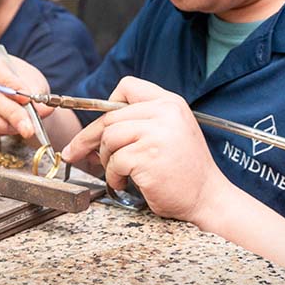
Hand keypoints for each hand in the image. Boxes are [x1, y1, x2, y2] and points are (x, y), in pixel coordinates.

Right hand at [0, 48, 50, 137]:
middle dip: (11, 113)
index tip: (26, 97)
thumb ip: (37, 94)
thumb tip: (42, 109)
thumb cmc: (24, 85)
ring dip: (0, 124)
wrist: (20, 100)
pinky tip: (9, 129)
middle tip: (29, 127)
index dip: (8, 82)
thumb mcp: (34, 83)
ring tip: (21, 128)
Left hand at [62, 76, 227, 223]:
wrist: (208, 198)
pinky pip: (114, 162)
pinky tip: (125, 183)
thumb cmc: (185, 171)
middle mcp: (165, 112)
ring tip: (119, 173)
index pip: (127, 87)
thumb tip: (96, 130)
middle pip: (110, 117)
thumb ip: (141, 122)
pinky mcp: (148, 156)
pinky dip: (114, 176)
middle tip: (76, 152)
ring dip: (106, 160)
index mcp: (170, 103)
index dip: (107, 105)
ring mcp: (157, 133)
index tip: (97, 124)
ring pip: (108, 138)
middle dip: (89, 138)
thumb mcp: (170, 132)